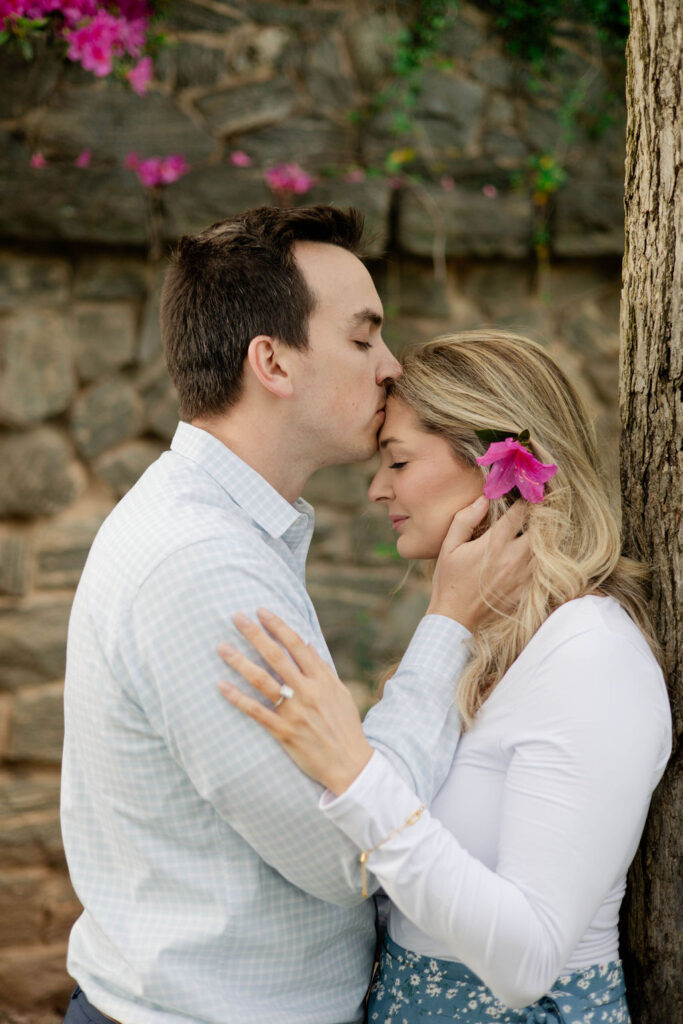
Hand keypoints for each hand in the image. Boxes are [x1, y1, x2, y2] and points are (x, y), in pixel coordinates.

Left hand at [217, 610, 372, 795]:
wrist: (349, 764)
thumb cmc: (345, 726)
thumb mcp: (340, 692)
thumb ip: (322, 668)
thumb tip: (306, 644)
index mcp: (322, 679)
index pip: (296, 645)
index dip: (278, 626)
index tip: (261, 611)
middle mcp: (307, 692)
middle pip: (275, 657)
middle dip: (255, 634)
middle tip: (236, 617)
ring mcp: (294, 712)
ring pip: (262, 680)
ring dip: (240, 661)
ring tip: (222, 647)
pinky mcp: (283, 732)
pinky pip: (256, 711)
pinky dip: (237, 698)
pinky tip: (221, 685)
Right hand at [427, 498, 532, 630]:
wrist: (455, 617)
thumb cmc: (449, 580)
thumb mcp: (449, 546)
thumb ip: (465, 520)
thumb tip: (483, 499)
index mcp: (495, 543)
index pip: (519, 514)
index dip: (524, 503)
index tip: (524, 500)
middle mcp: (514, 558)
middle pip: (539, 530)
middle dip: (537, 521)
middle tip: (531, 517)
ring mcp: (523, 576)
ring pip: (544, 550)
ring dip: (539, 542)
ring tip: (529, 538)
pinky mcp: (526, 591)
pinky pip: (541, 570)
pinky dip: (538, 562)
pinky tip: (526, 561)